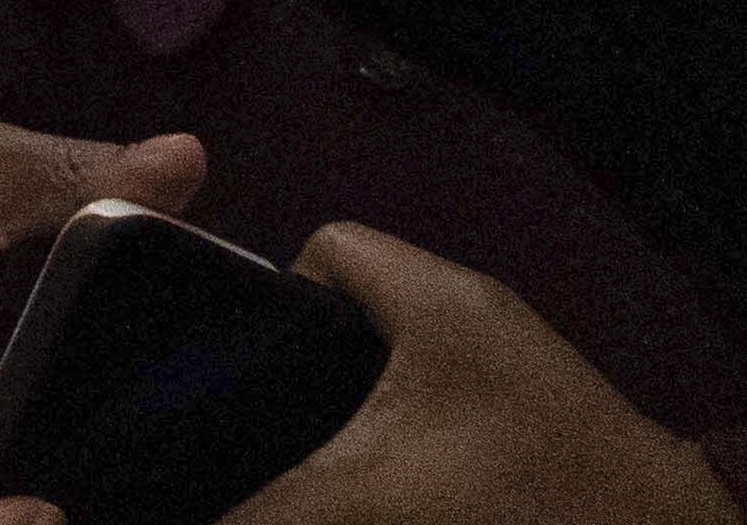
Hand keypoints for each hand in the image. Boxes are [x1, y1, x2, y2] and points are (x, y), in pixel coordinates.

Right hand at [211, 225, 739, 524]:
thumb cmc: (531, 501)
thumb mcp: (378, 502)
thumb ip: (277, 509)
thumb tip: (205, 516)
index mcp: (439, 297)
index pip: (323, 249)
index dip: (271, 303)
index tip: (247, 376)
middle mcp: (481, 316)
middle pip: (355, 314)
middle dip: (309, 377)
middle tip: (276, 437)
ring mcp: (518, 373)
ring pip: (398, 370)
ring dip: (359, 422)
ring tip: (326, 474)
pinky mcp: (542, 424)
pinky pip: (443, 411)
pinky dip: (411, 449)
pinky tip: (395, 498)